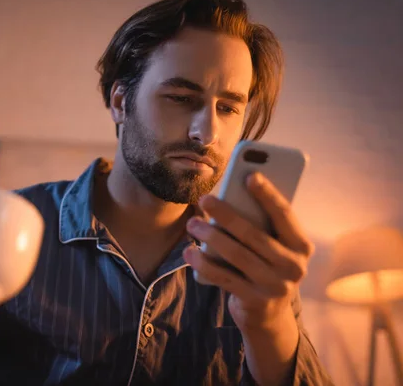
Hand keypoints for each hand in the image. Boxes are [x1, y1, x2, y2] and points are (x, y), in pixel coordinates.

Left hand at [182, 172, 313, 331]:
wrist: (268, 314)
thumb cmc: (265, 265)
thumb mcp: (271, 246)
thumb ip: (260, 226)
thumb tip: (228, 196)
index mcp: (301, 245)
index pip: (284, 214)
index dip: (268, 194)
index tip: (250, 175)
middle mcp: (294, 266)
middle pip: (254, 234)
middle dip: (226, 214)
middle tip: (204, 199)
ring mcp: (275, 286)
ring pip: (237, 255)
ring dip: (210, 236)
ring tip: (192, 224)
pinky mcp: (255, 301)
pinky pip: (224, 278)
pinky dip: (203, 263)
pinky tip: (189, 252)